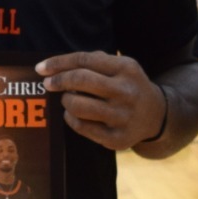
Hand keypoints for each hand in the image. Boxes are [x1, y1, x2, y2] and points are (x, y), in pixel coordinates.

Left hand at [35, 52, 166, 150]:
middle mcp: (126, 91)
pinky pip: (82, 127)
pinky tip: (73, 114)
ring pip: (78, 106)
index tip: (41, 68)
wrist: (156, 115)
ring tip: (68, 99)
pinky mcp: (117, 138)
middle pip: (80, 80)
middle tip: (48, 84)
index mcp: (126, 68)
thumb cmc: (128, 86)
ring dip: (66, 101)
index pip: (85, 60)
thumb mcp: (121, 67)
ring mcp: (123, 116)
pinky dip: (71, 119)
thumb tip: (55, 66)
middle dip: (58, 81)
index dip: (59, 63)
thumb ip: (94, 61)